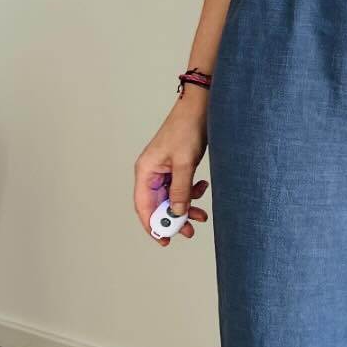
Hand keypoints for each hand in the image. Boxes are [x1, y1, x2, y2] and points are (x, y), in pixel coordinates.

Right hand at [134, 97, 210, 244]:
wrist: (201, 108)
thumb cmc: (187, 129)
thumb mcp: (184, 163)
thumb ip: (180, 189)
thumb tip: (177, 213)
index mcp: (145, 171)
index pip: (143, 206)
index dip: (153, 224)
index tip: (165, 239)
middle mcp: (151, 172)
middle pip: (159, 204)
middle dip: (174, 219)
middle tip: (189, 232)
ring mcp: (164, 170)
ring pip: (172, 197)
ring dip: (186, 207)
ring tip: (202, 216)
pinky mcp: (177, 166)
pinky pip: (181, 187)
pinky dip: (192, 192)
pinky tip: (203, 188)